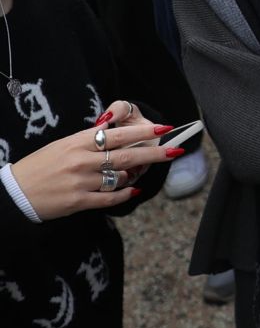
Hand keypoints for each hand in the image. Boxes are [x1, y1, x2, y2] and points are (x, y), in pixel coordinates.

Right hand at [10, 102, 172, 221]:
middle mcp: (81, 160)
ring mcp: (81, 181)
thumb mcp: (61, 144)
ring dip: (132, 175)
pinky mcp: (78, 201)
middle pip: (126, 154)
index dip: (143, 131)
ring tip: (137, 171)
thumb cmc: (39, 166)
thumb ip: (88, 137)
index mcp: (77, 142)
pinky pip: (110, 197)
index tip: (164, 127)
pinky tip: (133, 190)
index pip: (118, 134)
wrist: (14, 192)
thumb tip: (111, 126)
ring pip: (120, 177)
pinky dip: (124, 194)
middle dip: (154, 152)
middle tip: (175, 150)